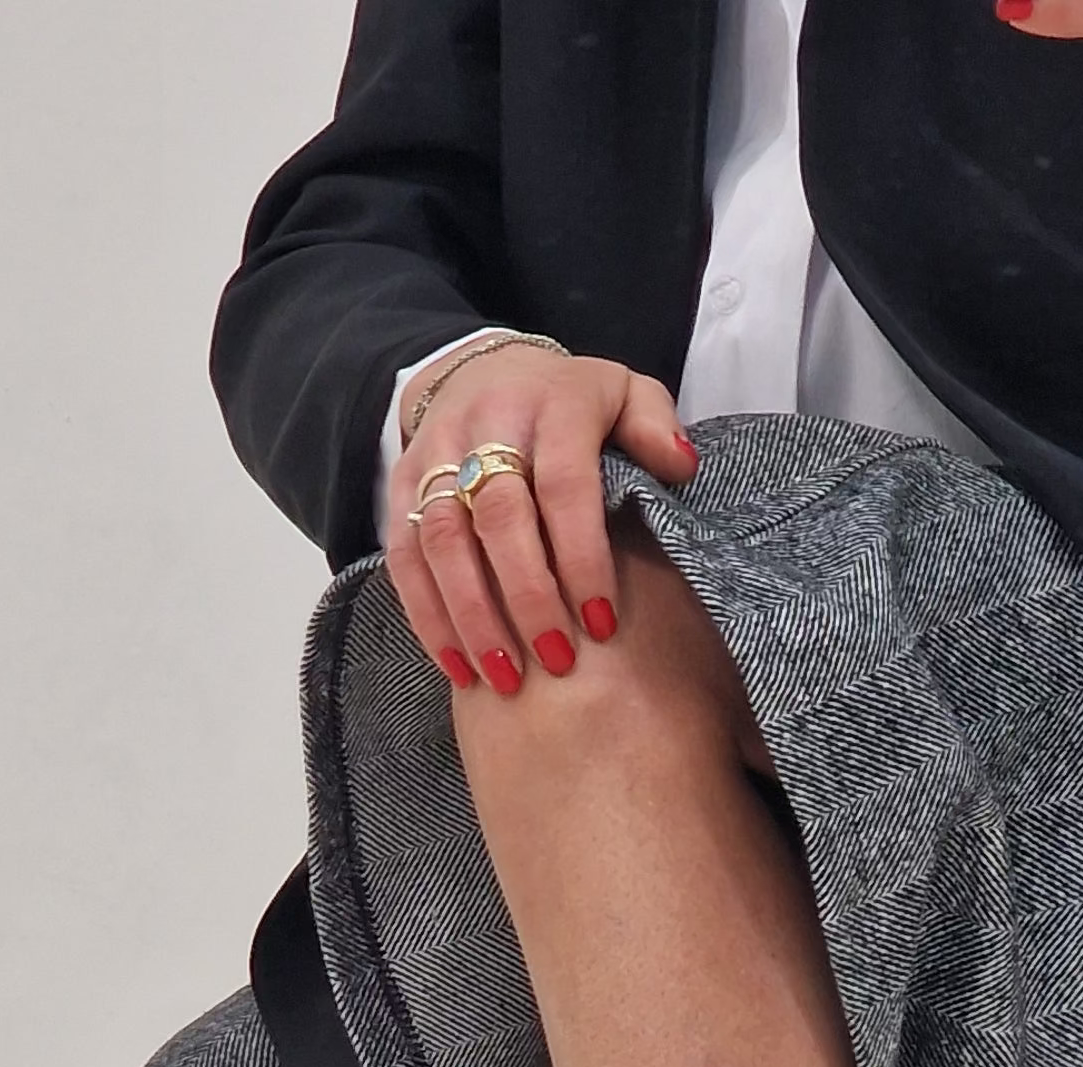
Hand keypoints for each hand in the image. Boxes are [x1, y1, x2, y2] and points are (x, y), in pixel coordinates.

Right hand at [388, 344, 700, 693]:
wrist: (485, 371)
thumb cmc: (571, 405)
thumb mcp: (625, 394)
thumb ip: (655, 425)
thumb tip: (681, 467)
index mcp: (552, 404)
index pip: (564, 486)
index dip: (581, 557)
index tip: (603, 623)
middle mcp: (486, 424)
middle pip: (497, 517)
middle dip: (526, 597)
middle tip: (557, 661)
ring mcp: (435, 453)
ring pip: (441, 540)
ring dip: (470, 617)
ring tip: (504, 679)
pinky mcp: (401, 484)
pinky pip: (404, 555)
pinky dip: (427, 617)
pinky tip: (459, 666)